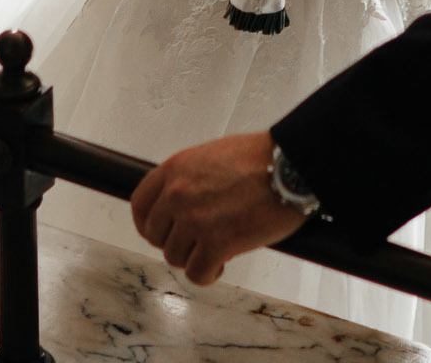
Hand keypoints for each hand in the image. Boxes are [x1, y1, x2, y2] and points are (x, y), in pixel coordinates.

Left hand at [131, 131, 308, 284]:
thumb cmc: (261, 158)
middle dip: (175, 243)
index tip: (160, 232)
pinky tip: (222, 264)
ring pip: (175, 257)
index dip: (148, 224)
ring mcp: (195, 220)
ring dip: (195, 258)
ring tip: (216, 251)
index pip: (140, 204)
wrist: (291, 166)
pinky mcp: (217, 243)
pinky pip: (197, 273)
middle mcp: (178, 194)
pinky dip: (208, 274)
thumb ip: (190, 178)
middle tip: (197, 242)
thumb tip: (182, 205)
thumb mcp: (212, 156)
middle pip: (156, 235)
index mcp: (176, 169)